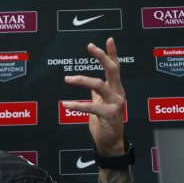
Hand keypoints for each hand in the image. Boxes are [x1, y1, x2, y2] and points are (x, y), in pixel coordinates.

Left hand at [63, 37, 125, 154]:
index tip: (109, 39)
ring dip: (81, 80)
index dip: (112, 53)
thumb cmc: (105, 123)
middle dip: (102, 56)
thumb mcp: (101, 104)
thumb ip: (98, 93)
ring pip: (99, 85)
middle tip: (90, 46)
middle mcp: (118, 93)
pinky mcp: (108, 115)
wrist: (110, 143)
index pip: (115, 67)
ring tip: (67, 78)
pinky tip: (65, 104)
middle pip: (112, 70)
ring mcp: (115, 104)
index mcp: (116, 89)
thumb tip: (91, 84)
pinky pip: (90, 107)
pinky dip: (76, 105)